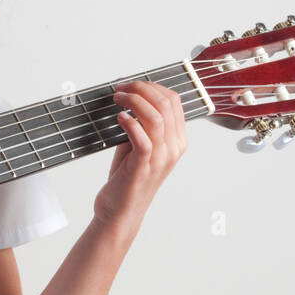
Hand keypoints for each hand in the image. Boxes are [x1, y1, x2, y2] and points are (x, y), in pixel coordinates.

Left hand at [92, 80, 187, 232]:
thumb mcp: (138, 145)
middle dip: (140, 89)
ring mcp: (161, 158)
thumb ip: (141, 124)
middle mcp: (174, 148)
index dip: (151, 86)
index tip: (130, 85)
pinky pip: (143, 139)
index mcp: (177, 140)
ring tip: (117, 99)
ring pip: (156, 117)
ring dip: (133, 102)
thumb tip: (130, 97)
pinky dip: (130, 123)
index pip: (174, 100)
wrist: (120, 210)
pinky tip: (119, 118)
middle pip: (166, 104)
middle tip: (120, 89)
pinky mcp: (143, 167)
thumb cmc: (127, 177)